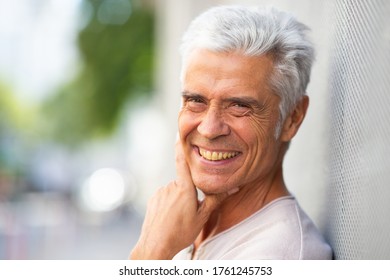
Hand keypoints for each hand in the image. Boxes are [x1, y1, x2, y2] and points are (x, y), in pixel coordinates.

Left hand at [129, 139, 232, 258]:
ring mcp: (160, 192)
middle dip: (189, 193)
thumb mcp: (202, 217)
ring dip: (178, 200)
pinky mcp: (153, 199)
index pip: (182, 161)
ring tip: (178, 218)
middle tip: (190, 212)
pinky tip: (169, 218)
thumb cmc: (181, 232)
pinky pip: (165, 196)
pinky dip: (169, 204)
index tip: (179, 134)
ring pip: (174, 191)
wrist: (155, 245)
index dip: (180, 147)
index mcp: (184, 188)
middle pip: (184, 183)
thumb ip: (216, 200)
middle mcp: (170, 186)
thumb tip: (233, 188)